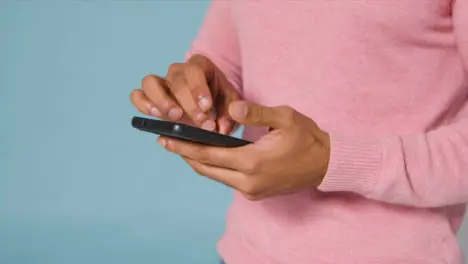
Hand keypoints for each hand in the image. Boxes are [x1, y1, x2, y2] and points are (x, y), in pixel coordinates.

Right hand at [130, 54, 239, 133]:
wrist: (211, 105)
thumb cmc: (220, 102)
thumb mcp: (230, 106)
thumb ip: (229, 116)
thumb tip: (222, 129)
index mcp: (199, 65)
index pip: (195, 71)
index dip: (199, 89)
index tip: (206, 107)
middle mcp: (178, 71)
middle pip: (177, 82)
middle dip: (189, 105)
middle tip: (201, 123)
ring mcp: (161, 82)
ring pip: (150, 82)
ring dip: (161, 101)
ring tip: (174, 117)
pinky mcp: (150, 96)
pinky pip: (138, 95)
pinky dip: (142, 104)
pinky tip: (155, 115)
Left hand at [157, 101, 330, 199]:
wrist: (326, 164)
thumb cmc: (307, 138)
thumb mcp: (285, 118)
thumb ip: (255, 113)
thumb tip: (231, 108)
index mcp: (253, 162)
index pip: (209, 155)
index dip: (185, 147)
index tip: (166, 139)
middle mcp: (248, 182)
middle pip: (206, 169)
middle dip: (185, 155)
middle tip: (166, 141)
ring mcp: (251, 191)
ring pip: (215, 176)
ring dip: (198, 162)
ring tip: (182, 146)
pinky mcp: (255, 194)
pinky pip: (227, 180)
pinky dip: (214, 168)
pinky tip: (207, 155)